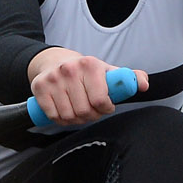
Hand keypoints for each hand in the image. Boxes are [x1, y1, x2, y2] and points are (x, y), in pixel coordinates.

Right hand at [27, 48, 149, 126]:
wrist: (54, 61)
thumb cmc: (86, 72)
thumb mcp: (107, 71)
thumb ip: (128, 77)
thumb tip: (144, 85)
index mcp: (90, 65)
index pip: (100, 99)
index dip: (105, 108)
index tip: (105, 107)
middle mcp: (69, 70)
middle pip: (84, 111)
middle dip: (90, 116)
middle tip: (91, 110)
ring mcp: (52, 79)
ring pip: (68, 116)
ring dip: (76, 120)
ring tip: (79, 110)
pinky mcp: (39, 88)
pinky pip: (53, 116)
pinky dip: (60, 119)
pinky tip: (65, 112)